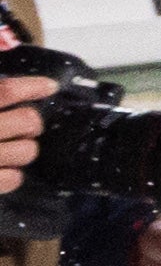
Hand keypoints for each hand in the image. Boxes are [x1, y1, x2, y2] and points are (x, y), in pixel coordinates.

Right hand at [0, 71, 50, 196]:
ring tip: (9, 150)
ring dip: (24, 150)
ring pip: (27, 151)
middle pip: (28, 120)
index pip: (7, 91)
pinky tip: (4, 171)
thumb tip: (10, 87)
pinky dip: (13, 176)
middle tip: (24, 127)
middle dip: (32, 123)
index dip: (33, 86)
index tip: (50, 86)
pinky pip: (14, 179)